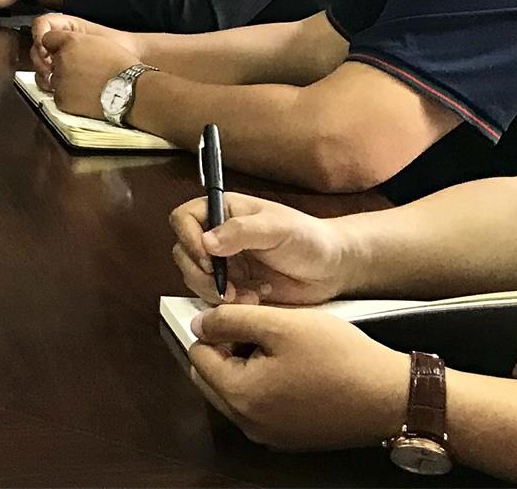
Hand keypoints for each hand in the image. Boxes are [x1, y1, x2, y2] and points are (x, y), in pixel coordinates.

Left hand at [29, 12, 139, 109]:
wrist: (131, 90)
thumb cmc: (122, 66)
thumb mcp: (99, 42)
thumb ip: (77, 42)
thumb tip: (67, 47)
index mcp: (70, 41)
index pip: (48, 39)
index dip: (57, 46)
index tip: (64, 52)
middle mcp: (61, 58)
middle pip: (51, 60)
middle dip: (62, 65)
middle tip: (83, 73)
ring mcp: (60, 79)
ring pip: (54, 79)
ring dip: (65, 81)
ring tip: (87, 85)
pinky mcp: (61, 98)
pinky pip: (58, 96)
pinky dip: (68, 97)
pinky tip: (85, 96)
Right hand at [168, 192, 349, 306]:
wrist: (333, 269)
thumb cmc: (309, 238)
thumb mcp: (277, 228)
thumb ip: (241, 231)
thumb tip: (207, 241)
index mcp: (224, 212)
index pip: (185, 219)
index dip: (189, 239)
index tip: (208, 259)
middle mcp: (219, 237)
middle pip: (183, 253)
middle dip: (201, 274)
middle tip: (226, 287)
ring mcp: (225, 264)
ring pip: (195, 279)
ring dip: (216, 292)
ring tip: (248, 295)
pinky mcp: (234, 289)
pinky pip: (215, 299)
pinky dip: (230, 305)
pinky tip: (256, 299)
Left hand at [183, 304, 410, 451]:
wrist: (391, 396)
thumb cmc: (340, 357)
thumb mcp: (281, 323)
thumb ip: (232, 320)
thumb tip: (200, 324)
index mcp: (241, 396)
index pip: (199, 355)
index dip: (214, 328)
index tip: (236, 313)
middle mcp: (250, 424)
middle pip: (212, 378)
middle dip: (225, 349)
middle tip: (257, 326)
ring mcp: (271, 435)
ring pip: (236, 392)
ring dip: (244, 365)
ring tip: (277, 342)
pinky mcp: (291, 436)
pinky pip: (260, 406)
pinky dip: (264, 384)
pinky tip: (291, 364)